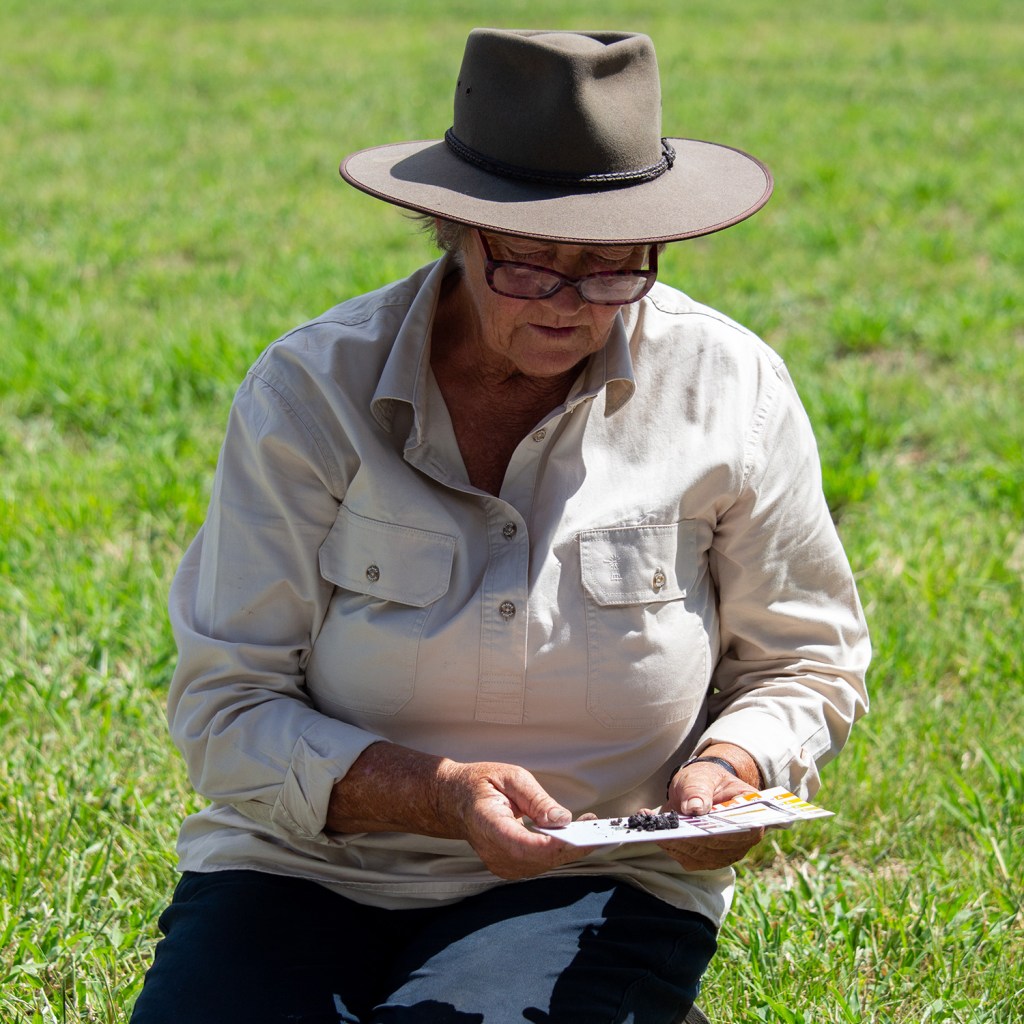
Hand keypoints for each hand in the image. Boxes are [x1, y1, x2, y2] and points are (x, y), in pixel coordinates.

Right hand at [435, 759, 597, 879]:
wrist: (455, 801)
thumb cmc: (481, 784)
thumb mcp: (511, 777)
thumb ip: (536, 799)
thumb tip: (562, 820)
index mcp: (487, 824)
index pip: (523, 845)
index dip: (553, 844)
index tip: (580, 833)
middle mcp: (492, 851)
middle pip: (539, 859)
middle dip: (572, 846)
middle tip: (596, 827)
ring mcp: (499, 864)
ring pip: (543, 865)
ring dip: (568, 850)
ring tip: (589, 829)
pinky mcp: (508, 867)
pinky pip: (538, 864)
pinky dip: (558, 852)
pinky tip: (571, 838)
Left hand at [658, 747, 765, 870]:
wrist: (699, 788)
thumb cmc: (706, 780)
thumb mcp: (701, 776)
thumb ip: (698, 789)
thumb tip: (694, 808)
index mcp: (751, 813)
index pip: (743, 830)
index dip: (722, 831)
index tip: (698, 826)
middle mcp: (742, 838)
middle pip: (717, 846)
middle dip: (690, 836)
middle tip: (667, 825)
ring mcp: (724, 852)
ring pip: (699, 855)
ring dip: (675, 842)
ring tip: (657, 825)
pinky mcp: (705, 859)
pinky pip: (686, 858)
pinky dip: (668, 845)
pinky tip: (655, 829)